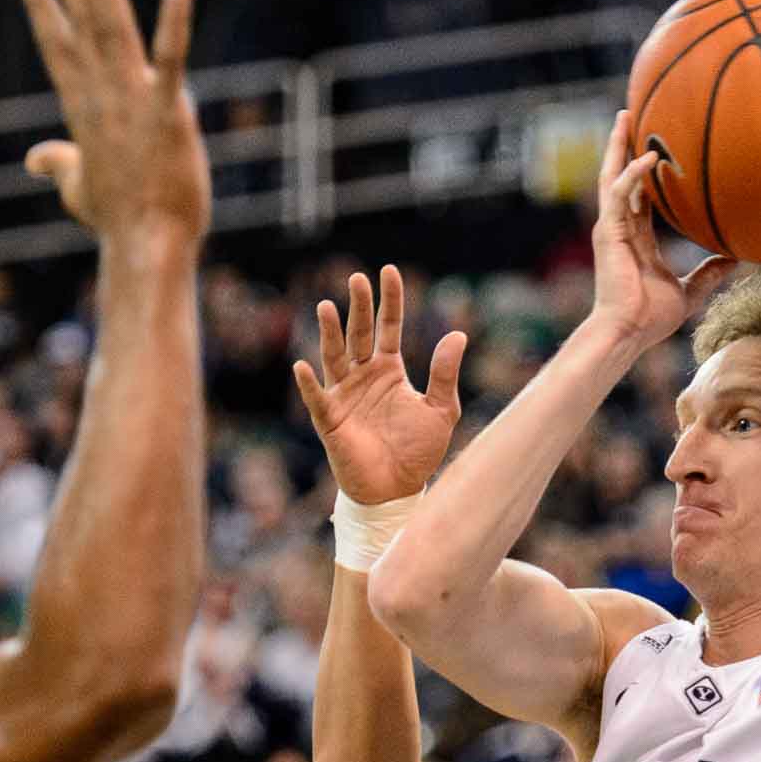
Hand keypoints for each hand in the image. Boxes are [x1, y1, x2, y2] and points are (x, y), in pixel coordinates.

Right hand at [16, 0, 208, 242]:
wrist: (147, 246)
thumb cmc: (117, 220)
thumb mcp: (77, 188)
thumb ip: (58, 163)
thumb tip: (35, 158)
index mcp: (82, 111)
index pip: (58, 47)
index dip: (44, 6)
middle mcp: (102, 99)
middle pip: (81, 28)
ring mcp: (134, 103)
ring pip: (113, 33)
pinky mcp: (169, 113)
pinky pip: (172, 59)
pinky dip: (174, 22)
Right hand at [293, 265, 465, 503]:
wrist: (397, 490)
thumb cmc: (418, 452)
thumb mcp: (440, 409)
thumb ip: (444, 373)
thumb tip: (458, 333)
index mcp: (389, 370)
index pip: (389, 327)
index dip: (389, 300)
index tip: (388, 271)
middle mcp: (363, 377)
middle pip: (359, 333)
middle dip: (359, 306)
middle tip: (357, 279)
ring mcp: (344, 396)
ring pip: (335, 357)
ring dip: (330, 333)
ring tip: (328, 306)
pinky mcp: (331, 421)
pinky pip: (317, 399)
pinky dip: (309, 384)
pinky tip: (302, 366)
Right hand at [589, 110, 733, 351]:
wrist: (628, 332)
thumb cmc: (651, 318)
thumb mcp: (691, 290)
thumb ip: (710, 271)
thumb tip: (740, 256)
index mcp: (635, 238)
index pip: (637, 195)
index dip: (642, 171)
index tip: (653, 146)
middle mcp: (620, 227)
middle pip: (619, 176)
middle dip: (623, 146)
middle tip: (630, 114)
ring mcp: (611, 228)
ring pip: (612, 176)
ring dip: (618, 146)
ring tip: (626, 116)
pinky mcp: (609, 232)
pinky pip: (619, 194)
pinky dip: (632, 174)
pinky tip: (648, 157)